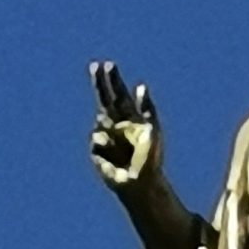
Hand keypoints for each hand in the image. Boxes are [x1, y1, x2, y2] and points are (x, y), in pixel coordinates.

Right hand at [88, 58, 162, 194]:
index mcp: (130, 118)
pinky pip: (97, 138)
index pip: (119, 95)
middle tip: (94, 66)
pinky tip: (113, 151)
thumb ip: (147, 108)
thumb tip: (141, 86)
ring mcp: (106, 137)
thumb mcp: (153, 130)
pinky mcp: (97, 150)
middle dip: (99, 83)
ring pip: (100, 121)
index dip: (113, 81)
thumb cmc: (151, 159)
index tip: (108, 65)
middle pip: (104, 99)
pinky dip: (105, 141)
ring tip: (119, 139)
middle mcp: (117, 125)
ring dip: (108, 125)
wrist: (141, 183)